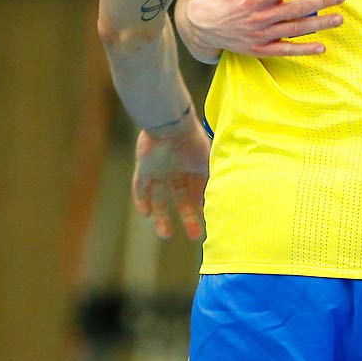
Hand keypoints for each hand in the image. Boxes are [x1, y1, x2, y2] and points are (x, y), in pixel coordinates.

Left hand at [132, 122, 210, 239]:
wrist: (170, 124)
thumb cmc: (193, 142)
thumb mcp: (208, 165)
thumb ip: (213, 182)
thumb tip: (221, 203)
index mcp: (194, 167)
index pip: (198, 193)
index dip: (202, 209)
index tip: (209, 224)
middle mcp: (177, 170)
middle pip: (181, 199)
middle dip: (188, 217)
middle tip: (195, 236)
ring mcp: (159, 169)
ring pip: (160, 197)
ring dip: (161, 216)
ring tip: (165, 235)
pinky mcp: (144, 167)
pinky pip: (140, 187)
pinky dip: (142, 200)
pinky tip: (145, 214)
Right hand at [175, 0, 345, 63]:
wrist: (204, 26)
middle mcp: (261, 17)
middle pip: (297, 9)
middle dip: (321, 2)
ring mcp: (262, 35)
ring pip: (296, 30)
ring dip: (319, 25)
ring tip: (339, 18)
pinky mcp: (262, 49)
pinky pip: (287, 51)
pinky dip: (304, 50)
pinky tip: (322, 47)